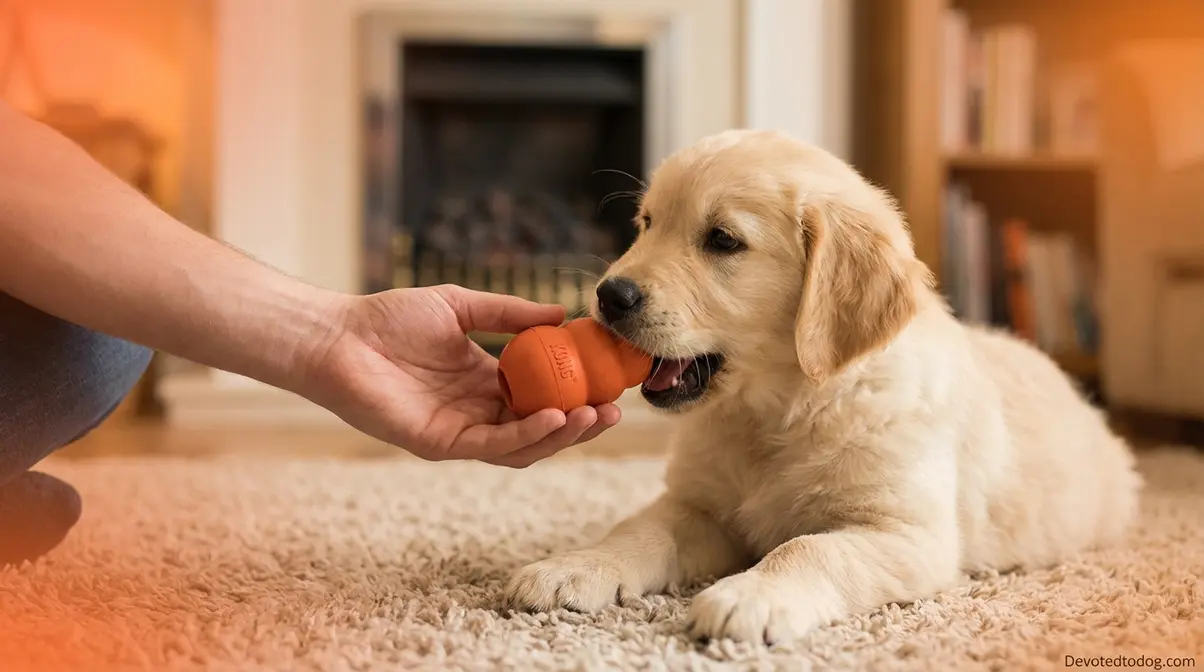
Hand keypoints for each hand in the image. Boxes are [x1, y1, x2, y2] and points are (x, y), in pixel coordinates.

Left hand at [300, 284, 620, 466]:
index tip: (610, 380)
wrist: (339, 336)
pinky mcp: (441, 444)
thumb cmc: (390, 318)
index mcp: (485, 382)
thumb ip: (509, 313)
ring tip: (594, 416)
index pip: (542, 396)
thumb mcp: (462, 305)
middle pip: (541, 428)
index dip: (577, 393)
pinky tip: (552, 417)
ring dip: (562, 435)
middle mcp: (478, 411)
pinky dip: (526, 435)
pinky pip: (492, 447)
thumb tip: (563, 313)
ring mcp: (461, 431)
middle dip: (582, 424)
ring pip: (524, 446)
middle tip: (615, 409)